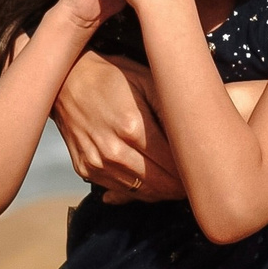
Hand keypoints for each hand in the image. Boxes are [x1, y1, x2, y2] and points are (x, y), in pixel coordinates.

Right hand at [53, 54, 188, 200]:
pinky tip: (151, 182)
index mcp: (133, 128)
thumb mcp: (147, 81)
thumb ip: (171, 108)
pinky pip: (120, 189)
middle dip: (180, 186)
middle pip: (159, 184)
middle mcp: (114, 150)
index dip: (191, 171)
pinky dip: (138, 190)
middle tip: (194, 182)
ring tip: (176, 184)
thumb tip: (195, 133)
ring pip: (141, 192)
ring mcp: (98, 163)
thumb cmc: (111, 76)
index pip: (173, 166)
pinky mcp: (86, 169)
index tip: (201, 169)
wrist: (65, 80)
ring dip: (162, 191)